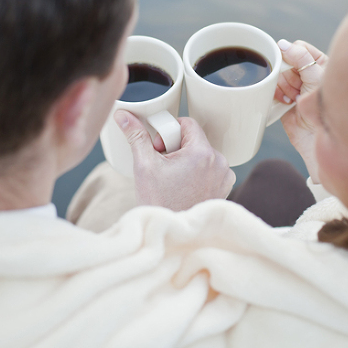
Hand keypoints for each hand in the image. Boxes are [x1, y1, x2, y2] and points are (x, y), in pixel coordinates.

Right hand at [114, 110, 235, 210]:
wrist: (172, 232)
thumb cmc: (159, 202)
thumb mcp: (144, 165)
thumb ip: (136, 135)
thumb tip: (123, 114)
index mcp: (202, 152)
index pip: (187, 123)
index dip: (169, 133)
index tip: (159, 149)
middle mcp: (219, 162)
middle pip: (195, 139)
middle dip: (177, 147)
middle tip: (164, 166)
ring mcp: (224, 175)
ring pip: (202, 153)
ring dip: (188, 160)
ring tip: (174, 178)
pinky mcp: (225, 186)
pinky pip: (211, 168)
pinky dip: (199, 172)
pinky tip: (185, 186)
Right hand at [274, 39, 326, 172]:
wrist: (317, 137)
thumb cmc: (326, 107)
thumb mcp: (316, 76)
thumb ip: (300, 57)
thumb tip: (282, 44)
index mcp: (320, 64)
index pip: (299, 48)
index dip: (294, 56)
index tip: (296, 67)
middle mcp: (306, 74)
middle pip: (285, 61)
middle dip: (290, 75)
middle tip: (299, 87)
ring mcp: (294, 87)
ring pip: (277, 74)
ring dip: (284, 86)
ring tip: (295, 98)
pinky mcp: (282, 100)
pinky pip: (271, 88)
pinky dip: (276, 94)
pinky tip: (287, 103)